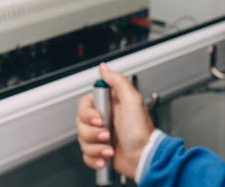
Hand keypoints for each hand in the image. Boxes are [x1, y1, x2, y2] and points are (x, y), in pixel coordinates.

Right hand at [76, 63, 155, 179]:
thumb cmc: (141, 131)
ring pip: (82, 140)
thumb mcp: (132, 100)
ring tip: (110, 147)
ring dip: (96, 146)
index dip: (88, 114)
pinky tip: (106, 156)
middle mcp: (102, 120)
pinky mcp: (99, 151)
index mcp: (108, 106)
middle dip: (93, 133)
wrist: (143, 157)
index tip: (99, 118)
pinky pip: (86, 154)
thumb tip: (104, 68)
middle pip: (80, 123)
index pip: (84, 105)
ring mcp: (100, 137)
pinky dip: (95, 158)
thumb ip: (118, 81)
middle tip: (108, 133)